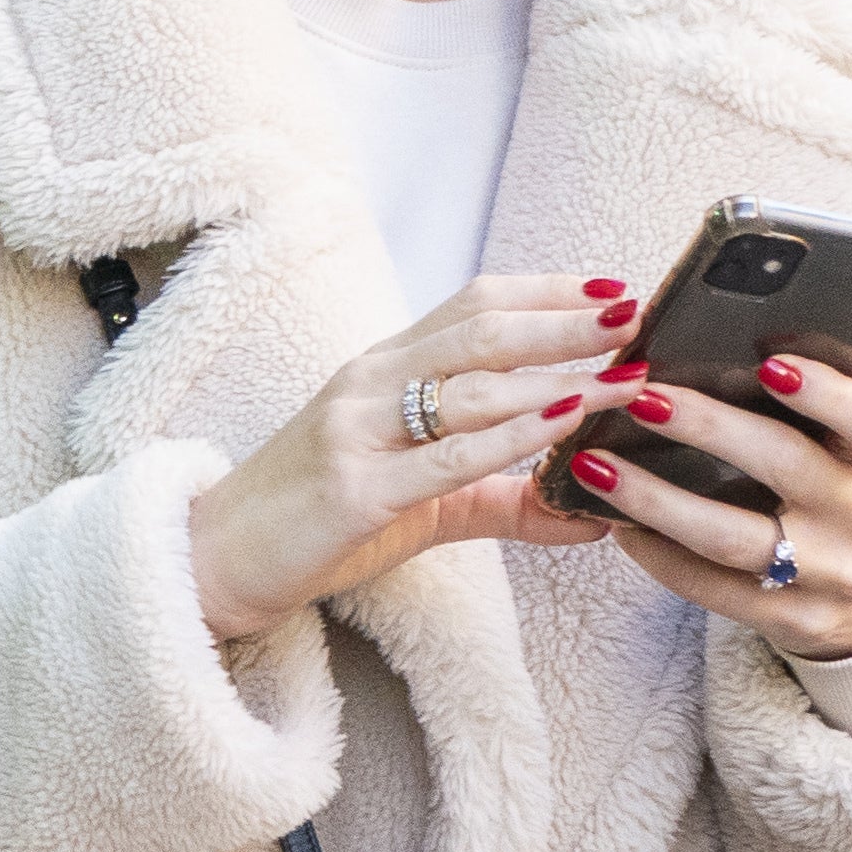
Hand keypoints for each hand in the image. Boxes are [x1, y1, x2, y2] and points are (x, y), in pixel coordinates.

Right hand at [186, 273, 653, 646]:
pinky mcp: (355, 488)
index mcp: (381, 370)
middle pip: (480, 330)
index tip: (616, 292)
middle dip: (565, 320)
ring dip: (558, 377)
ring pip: (471, 386)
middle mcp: (368, 384)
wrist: (214, 560)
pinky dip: (515, 437)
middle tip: (637, 316)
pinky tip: (565, 425)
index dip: (546, 292)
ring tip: (624, 378)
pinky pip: (448, 456)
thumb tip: (592, 513)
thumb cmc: (317, 522)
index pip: (472, 306)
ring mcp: (357, 431)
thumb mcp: (420, 502)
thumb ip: (503, 497)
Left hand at [556, 354, 851, 659]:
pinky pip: (711, 588)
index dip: (825, 393)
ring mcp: (830, 574)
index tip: (770, 364)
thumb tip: (729, 338)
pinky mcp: (794, 619)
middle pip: (782, 464)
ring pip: (729, 536)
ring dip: (653, 499)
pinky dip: (657, 555)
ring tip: (594, 464)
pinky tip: (615, 524)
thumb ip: (817, 407)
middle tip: (639, 396)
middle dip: (706, 428)